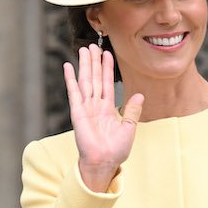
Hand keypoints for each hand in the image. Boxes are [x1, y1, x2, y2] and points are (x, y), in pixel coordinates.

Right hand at [64, 45, 143, 191]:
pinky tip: (68, 66)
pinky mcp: (77, 112)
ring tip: (83, 49)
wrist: (104, 162)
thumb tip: (139, 96)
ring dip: (84, 65)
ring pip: (86, 81)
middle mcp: (95, 106)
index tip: (106, 54)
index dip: (107, 68)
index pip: (108, 83)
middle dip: (94, 62)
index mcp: (107, 109)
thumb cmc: (115, 150)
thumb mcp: (128, 128)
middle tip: (92, 45)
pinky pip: (74, 92)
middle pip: (95, 78)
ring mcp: (85, 108)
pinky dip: (70, 79)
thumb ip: (131, 111)